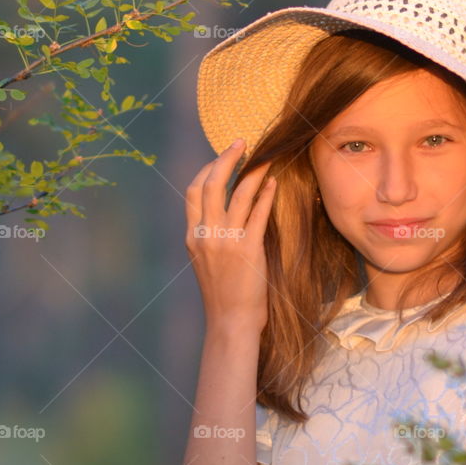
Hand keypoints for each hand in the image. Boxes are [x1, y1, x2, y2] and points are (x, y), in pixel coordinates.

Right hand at [185, 138, 276, 332]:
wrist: (230, 321)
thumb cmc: (222, 294)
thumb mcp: (204, 261)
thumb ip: (209, 236)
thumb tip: (221, 212)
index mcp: (192, 236)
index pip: (193, 191)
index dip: (207, 169)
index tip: (222, 156)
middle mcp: (205, 235)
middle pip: (211, 184)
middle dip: (226, 158)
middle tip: (241, 142)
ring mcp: (225, 242)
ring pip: (237, 194)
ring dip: (252, 170)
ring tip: (264, 156)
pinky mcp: (247, 249)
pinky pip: (257, 213)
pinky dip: (265, 194)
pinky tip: (273, 183)